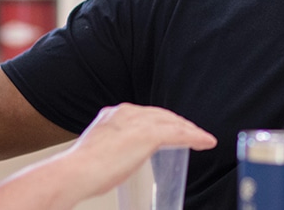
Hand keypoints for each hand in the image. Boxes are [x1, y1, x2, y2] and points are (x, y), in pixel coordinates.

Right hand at [0, 103, 215, 208]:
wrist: (77, 172)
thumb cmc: (85, 170)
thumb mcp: (101, 150)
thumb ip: (115, 147)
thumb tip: (122, 157)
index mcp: (114, 114)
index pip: (146, 113)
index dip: (163, 120)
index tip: (173, 129)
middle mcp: (127, 112)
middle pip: (162, 115)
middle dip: (180, 123)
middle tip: (193, 134)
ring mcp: (138, 122)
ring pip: (173, 122)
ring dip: (190, 130)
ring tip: (203, 139)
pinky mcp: (149, 134)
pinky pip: (180, 134)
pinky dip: (195, 137)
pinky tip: (205, 142)